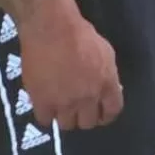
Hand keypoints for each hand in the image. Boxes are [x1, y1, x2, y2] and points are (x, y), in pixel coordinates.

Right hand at [18, 2, 122, 130]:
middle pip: (89, 122)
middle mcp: (88, 97)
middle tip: (79, 110)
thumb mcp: (106, 53)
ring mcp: (65, 102)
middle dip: (85, 117)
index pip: (112, 111)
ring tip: (62, 108)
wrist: (51, 29)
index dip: (106, 115)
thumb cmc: (80, 35)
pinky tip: (46, 105)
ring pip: (67, 125)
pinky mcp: (42, 102)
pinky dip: (47, 114)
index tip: (101, 114)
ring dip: (66, 117)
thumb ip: (108, 75)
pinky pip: (46, 120)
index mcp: (106, 84)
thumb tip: (109, 89)